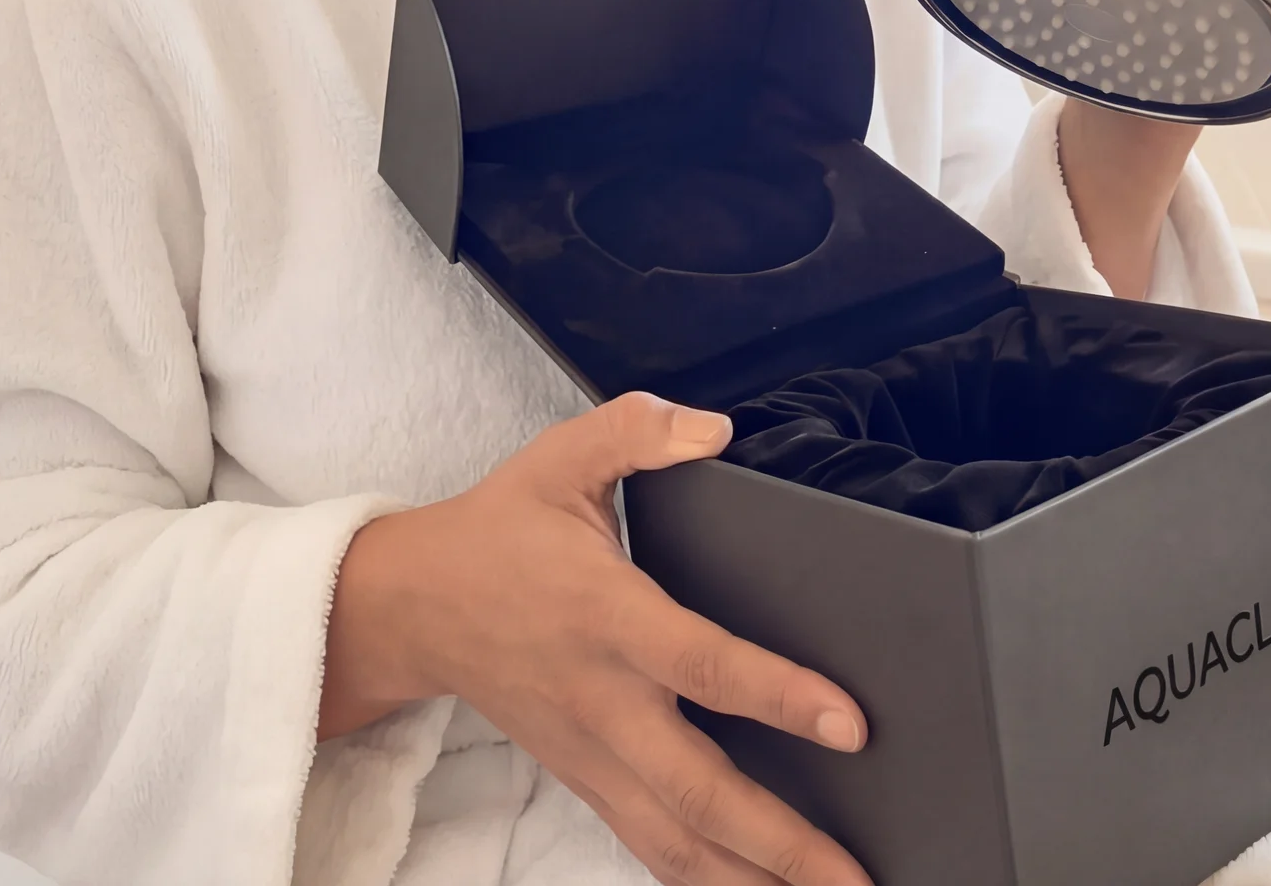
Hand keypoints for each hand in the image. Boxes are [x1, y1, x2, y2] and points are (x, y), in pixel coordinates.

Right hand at [320, 392, 872, 885]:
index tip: (849, 725)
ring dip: (753, 881)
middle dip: (782, 841)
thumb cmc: (498, 529)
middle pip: (698, 790)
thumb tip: (714, 430)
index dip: (778, 695)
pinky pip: (648, 843)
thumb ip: (638, 430)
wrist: (414, 605)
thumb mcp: (560, 456)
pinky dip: (703, 879)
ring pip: (676, 838)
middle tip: (857, 878)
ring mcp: (591, 751)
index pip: (701, 665)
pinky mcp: (584, 777)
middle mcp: (602, 698)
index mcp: (606, 615)